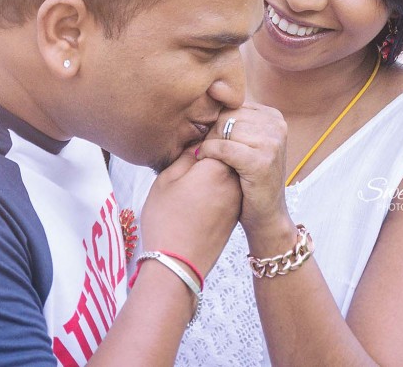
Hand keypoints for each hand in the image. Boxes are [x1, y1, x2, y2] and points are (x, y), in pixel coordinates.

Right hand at [140, 149, 240, 275]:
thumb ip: (186, 156)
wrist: (177, 263)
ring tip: (189, 187)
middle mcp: (233, 182)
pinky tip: (196, 202)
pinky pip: (225, 193)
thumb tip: (198, 148)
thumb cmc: (166, 220)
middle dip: (209, 157)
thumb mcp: (166, 179)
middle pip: (225, 157)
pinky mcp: (234, 216)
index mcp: (218, 167)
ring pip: (225, 176)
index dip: (201, 141)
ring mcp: (236, 200)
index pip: (218, 139)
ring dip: (212, 175)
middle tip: (187, 167)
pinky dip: (214, 192)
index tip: (187, 149)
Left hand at [196, 103, 290, 235]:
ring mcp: (272, 142)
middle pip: (227, 115)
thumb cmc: (249, 179)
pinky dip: (209, 153)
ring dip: (209, 143)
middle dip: (211, 132)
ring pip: (224, 129)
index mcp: (274, 116)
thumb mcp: (247, 143)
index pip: (233, 105)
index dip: (215, 121)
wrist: (266, 216)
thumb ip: (234, 121)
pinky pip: (223, 147)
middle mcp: (277, 125)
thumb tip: (208, 94)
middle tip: (205, 150)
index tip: (209, 139)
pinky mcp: (262, 161)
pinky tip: (205, 161)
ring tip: (206, 157)